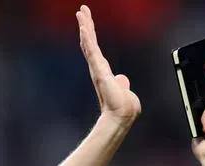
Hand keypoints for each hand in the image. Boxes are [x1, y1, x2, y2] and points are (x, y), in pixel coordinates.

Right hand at [77, 5, 140, 127]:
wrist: (122, 116)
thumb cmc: (124, 107)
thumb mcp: (124, 90)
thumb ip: (121, 83)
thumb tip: (122, 79)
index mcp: (103, 71)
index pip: (95, 49)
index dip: (91, 34)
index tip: (86, 21)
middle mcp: (98, 68)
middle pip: (90, 42)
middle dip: (86, 25)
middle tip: (81, 10)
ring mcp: (97, 69)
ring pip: (90, 44)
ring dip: (85, 27)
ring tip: (80, 13)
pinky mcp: (99, 71)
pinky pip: (92, 52)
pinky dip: (88, 39)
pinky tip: (84, 28)